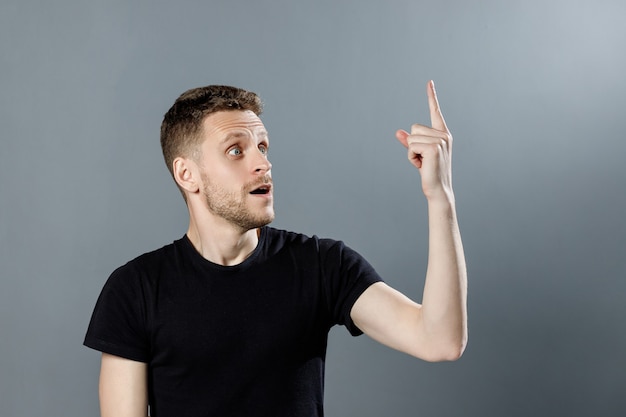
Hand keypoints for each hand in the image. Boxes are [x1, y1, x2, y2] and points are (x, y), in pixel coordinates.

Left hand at [395, 80, 452, 201]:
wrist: (437, 190)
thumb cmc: (429, 173)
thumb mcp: (418, 155)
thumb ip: (409, 142)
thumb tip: (397, 132)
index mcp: (442, 133)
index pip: (435, 111)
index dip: (431, 96)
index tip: (429, 82)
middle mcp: (443, 135)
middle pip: (414, 127)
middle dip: (412, 144)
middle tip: (423, 159)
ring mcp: (440, 140)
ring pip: (411, 138)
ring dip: (411, 152)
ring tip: (423, 163)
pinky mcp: (433, 148)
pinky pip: (411, 146)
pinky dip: (411, 157)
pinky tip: (421, 165)